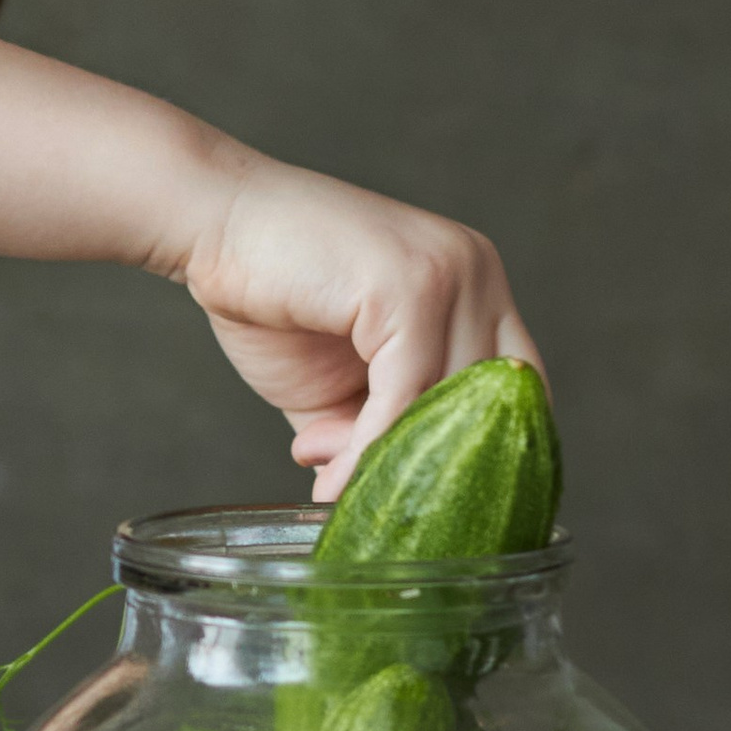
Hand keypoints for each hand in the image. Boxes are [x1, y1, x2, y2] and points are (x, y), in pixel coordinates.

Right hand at [173, 153, 542, 496]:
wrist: (210, 220)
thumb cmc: (270, 288)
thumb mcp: (338, 379)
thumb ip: (372, 428)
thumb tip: (376, 494)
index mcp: (475, 286)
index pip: (520, 389)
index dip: (485, 454)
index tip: (439, 505)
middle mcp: (477, 274)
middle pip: (494, 405)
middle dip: (435, 468)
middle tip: (380, 510)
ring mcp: (448, 276)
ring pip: (449, 407)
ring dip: (392, 467)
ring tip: (336, 494)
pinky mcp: (407, 288)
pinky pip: (403, 398)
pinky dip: (365, 449)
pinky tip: (330, 476)